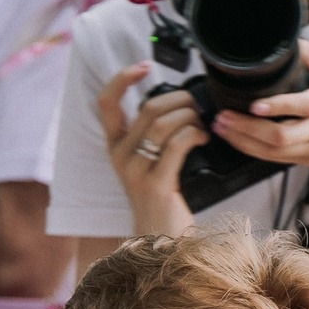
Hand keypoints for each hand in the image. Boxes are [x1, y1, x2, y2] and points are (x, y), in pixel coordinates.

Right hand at [97, 64, 204, 237]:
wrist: (160, 241)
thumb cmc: (162, 200)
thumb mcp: (150, 163)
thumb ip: (154, 136)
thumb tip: (177, 104)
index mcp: (116, 147)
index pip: (106, 103)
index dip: (122, 79)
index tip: (144, 66)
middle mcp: (120, 157)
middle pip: (148, 108)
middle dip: (179, 100)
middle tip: (196, 108)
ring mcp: (135, 171)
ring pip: (164, 123)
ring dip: (190, 117)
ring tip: (201, 126)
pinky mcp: (155, 184)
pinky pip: (176, 144)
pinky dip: (193, 134)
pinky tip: (201, 139)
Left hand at [209, 41, 308, 212]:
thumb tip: (297, 41)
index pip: (304, 106)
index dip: (278, 107)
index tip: (256, 104)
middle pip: (280, 135)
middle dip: (246, 128)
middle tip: (223, 117)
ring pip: (273, 151)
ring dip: (243, 141)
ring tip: (222, 127)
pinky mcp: (308, 161)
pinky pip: (276, 159)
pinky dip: (253, 150)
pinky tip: (238, 140)